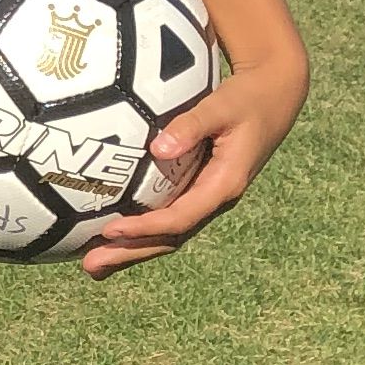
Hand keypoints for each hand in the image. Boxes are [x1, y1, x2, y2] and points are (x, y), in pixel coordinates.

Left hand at [80, 49, 307, 276]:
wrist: (274, 98)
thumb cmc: (247, 99)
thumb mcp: (223, 106)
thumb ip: (192, 125)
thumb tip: (158, 147)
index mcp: (224, 184)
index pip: (180, 218)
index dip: (145, 228)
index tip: (110, 229)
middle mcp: (214, 199)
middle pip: (169, 238)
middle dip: (130, 252)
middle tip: (90, 266)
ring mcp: (206, 197)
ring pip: (167, 234)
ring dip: (131, 249)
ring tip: (92, 265)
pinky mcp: (198, 190)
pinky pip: (167, 218)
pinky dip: (140, 230)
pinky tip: (110, 234)